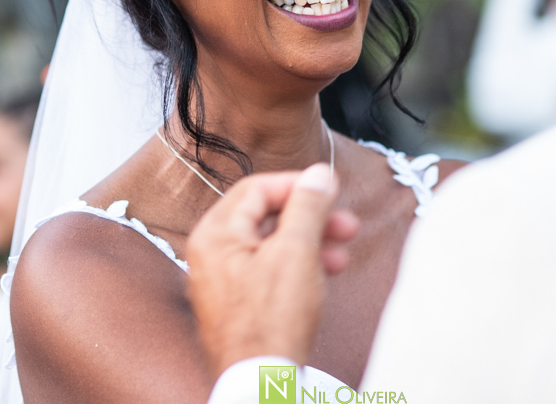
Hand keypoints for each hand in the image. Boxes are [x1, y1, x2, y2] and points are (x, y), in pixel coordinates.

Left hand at [187, 164, 359, 376]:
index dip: (297, 185)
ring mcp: (222, 282)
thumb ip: (307, 206)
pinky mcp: (237, 305)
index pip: (256, 188)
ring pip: (270, 246)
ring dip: (309, 243)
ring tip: (342, 253)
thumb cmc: (271, 322)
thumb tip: (317, 174)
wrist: (261, 382)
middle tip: (345, 222)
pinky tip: (323, 275)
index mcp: (215, 234)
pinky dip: (297, 267)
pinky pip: (267, 272)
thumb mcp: (297, 252)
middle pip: (265, 217)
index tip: (329, 189)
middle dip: (310, 218)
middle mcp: (210, 255)